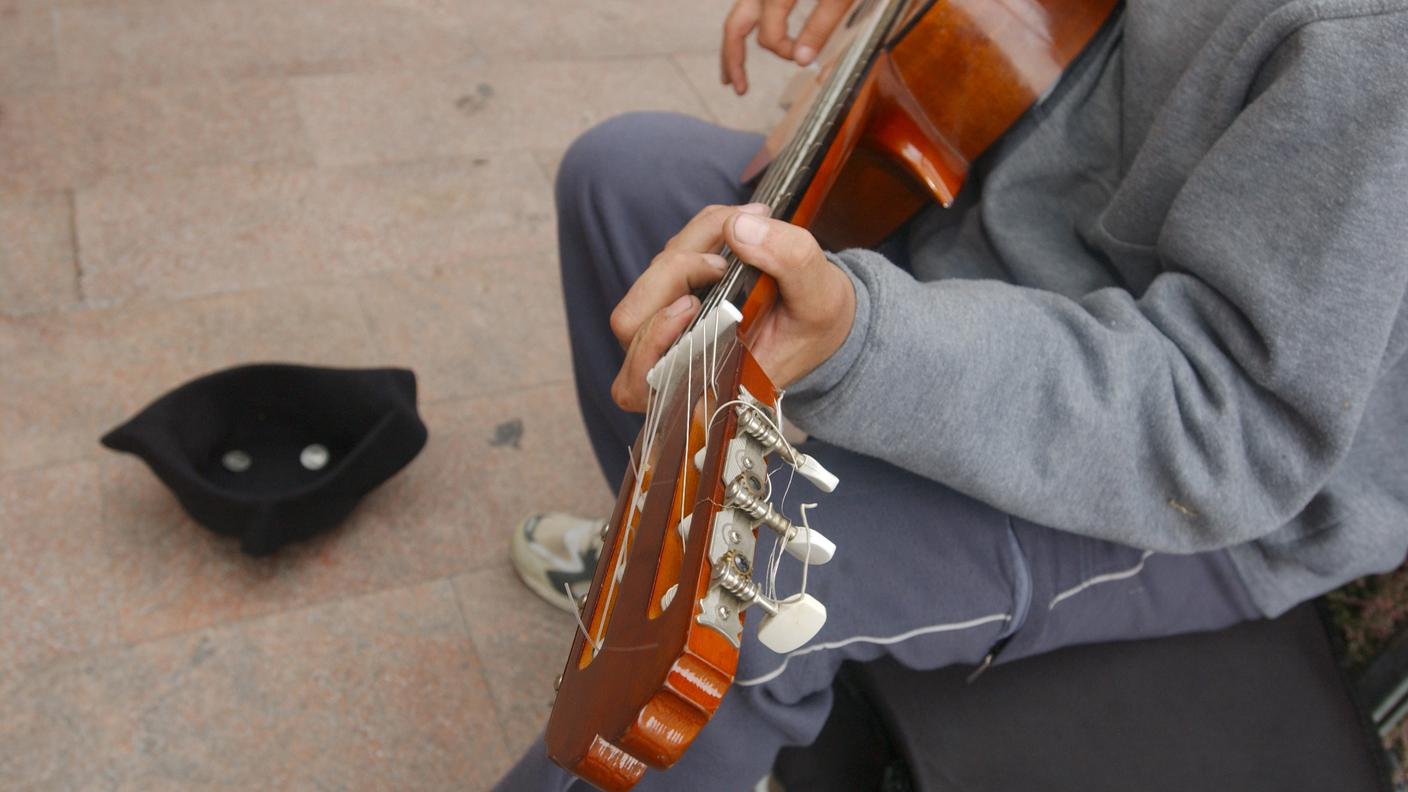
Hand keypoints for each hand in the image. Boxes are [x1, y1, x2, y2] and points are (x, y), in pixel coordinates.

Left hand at [610, 204, 855, 411]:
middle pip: (631, 323)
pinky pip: (663, 263)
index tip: (690, 305)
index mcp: (707, 385)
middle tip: (722, 259)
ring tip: (736, 228)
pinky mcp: (674, 296)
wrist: (822, 317)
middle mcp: (679, 362)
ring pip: (644, 287)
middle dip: (672, 275)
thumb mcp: (820, 296)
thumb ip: (789, 262)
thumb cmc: (816, 322)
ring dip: (685, 248)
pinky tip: (731, 228)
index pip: (642, 383)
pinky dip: (693, 237)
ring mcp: (670, 329)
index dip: (650, 344)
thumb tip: (737, 229)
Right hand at [721, 0, 857, 94]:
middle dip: (733, 59)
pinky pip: (749, 8)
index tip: (808, 57)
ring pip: (737, 16)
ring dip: (732, 46)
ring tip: (730, 75)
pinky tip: (747, 42)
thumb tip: (801, 61)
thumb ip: (821, 25)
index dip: (786, 52)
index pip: (769, 36)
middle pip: (735, 26)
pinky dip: (744, 27)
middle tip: (737, 88)